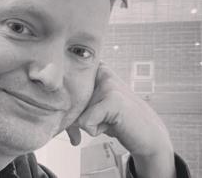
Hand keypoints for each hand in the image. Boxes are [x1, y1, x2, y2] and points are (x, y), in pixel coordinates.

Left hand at [66, 63, 175, 177]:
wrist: (147, 135)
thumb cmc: (116, 121)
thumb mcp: (91, 108)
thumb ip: (72, 106)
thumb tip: (54, 117)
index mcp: (96, 68)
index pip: (64, 86)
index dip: (70, 105)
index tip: (84, 109)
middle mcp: (101, 70)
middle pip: (68, 100)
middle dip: (78, 117)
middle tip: (101, 119)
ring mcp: (108, 82)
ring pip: (76, 113)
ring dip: (91, 124)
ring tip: (111, 120)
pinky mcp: (113, 98)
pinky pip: (85, 123)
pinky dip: (96, 130)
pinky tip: (114, 124)